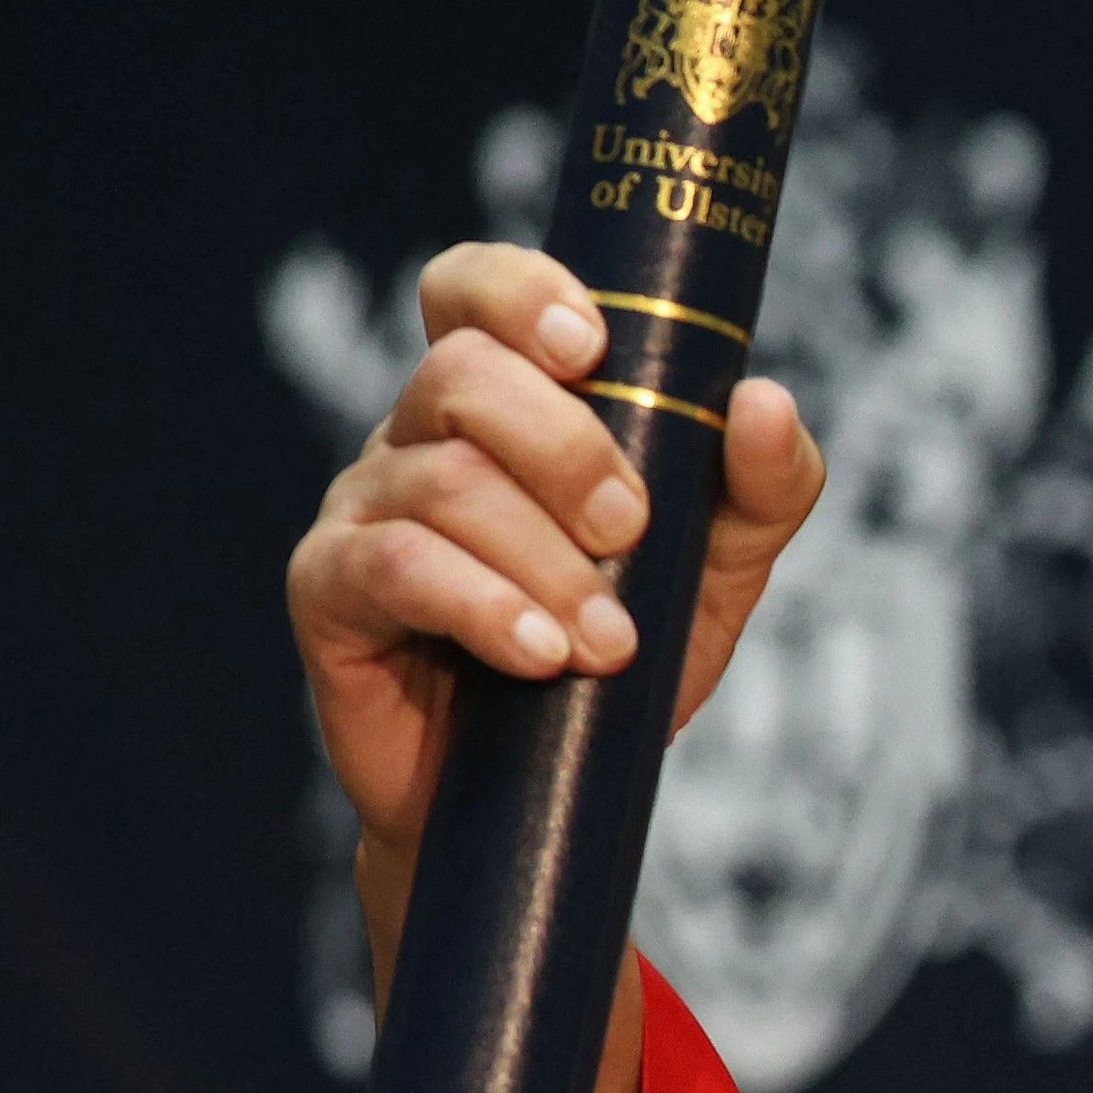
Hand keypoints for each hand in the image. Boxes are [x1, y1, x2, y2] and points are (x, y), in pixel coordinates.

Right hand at [285, 241, 823, 979]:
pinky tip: (542, 656)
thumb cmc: (621, 658)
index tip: (594, 345)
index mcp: (498, 406)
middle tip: (632, 529)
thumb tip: (762, 400)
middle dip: (565, 448)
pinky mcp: (329, 592)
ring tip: (609, 641)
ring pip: (442, 481)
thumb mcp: (715, 572)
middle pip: (463, 376)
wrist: (544, 801)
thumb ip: (761, 487)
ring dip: (545, 561)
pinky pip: (394, 567)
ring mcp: (363, 509)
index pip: (473, 293)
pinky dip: (484, 607)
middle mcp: (417, 438)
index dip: (521, 292)